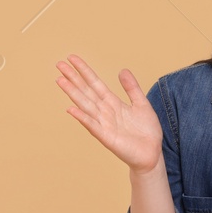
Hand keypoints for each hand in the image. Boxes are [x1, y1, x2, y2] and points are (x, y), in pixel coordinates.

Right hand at [56, 54, 163, 173]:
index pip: (95, 83)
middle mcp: (104, 112)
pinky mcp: (107, 137)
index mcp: (112, 103)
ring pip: (85, 105)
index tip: (72, 58)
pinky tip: (71, 109)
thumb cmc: (146, 131)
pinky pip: (92, 126)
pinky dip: (82, 117)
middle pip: (86, 91)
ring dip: (73, 93)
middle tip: (59, 64)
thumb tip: (122, 70)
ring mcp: (104, 124)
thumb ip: (131, 88)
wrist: (152, 154)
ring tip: (60, 80)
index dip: (84, 71)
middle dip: (73, 78)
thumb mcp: (141, 104)